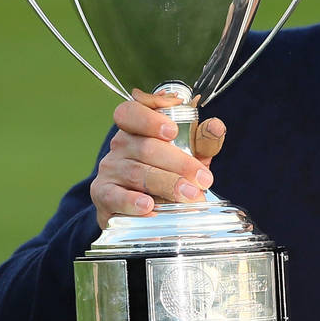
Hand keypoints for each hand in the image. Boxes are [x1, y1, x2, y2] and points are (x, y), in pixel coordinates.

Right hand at [90, 89, 227, 228]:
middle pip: (145, 147)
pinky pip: (115, 196)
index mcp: (137, 128)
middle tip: (203, 179)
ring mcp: (110, 169)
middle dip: (179, 163)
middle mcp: (120, 145)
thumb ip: (202, 141)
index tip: (172, 131)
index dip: (150, 119)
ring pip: (137, 172)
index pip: (132, 112)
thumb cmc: (166, 174)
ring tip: (190, 195)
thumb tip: (216, 126)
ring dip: (166, 183)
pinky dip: (132, 201)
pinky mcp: (103, 195)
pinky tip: (148, 206)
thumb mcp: (188, 155)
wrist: (138, 208)